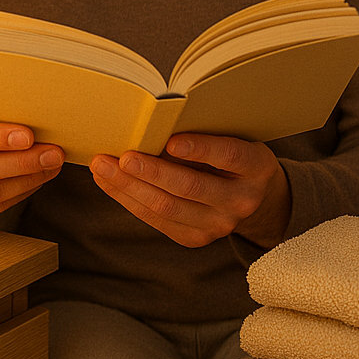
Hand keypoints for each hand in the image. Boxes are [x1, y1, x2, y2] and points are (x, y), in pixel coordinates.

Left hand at [89, 133, 290, 248]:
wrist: (251, 193)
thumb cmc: (228, 152)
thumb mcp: (228, 135)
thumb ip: (199, 130)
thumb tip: (148, 121)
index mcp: (255, 166)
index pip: (229, 156)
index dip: (200, 149)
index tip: (170, 141)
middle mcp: (241, 199)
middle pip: (190, 187)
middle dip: (151, 171)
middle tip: (122, 157)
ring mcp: (219, 224)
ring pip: (168, 207)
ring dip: (129, 186)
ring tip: (103, 168)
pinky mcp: (197, 237)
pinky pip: (157, 219)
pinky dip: (128, 199)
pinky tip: (109, 182)